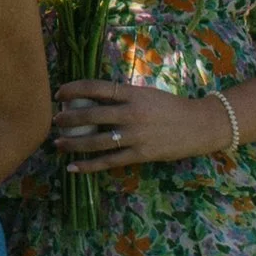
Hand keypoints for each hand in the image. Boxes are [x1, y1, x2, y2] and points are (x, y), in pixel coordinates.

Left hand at [54, 79, 231, 169]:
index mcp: (132, 93)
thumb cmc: (171, 107)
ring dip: (72, 143)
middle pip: (90, 114)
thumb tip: (92, 97)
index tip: (58, 93)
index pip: (95, 87)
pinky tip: (73, 167)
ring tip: (57, 144)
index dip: (73, 89)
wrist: (200, 125)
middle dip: (67, 118)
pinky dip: (89, 165)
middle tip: (54, 120)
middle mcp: (131, 113)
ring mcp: (135, 135)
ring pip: (95, 140)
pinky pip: (109, 161)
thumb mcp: (146, 93)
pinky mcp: (140, 154)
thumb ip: (122, 96)